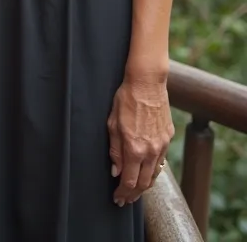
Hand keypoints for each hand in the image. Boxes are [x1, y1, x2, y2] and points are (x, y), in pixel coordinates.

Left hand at [107, 75, 173, 206]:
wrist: (147, 82)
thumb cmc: (126, 99)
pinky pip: (161, 159)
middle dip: (134, 194)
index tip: (118, 198)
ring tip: (136, 190)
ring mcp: (162, 144)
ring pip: (155, 174)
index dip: (123, 192)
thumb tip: (116, 171)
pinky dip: (154, 169)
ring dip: (145, 184)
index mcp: (135, 148)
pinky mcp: (168, 136)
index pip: (130, 181)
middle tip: (126, 199)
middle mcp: (151, 150)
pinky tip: (147, 170)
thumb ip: (115, 150)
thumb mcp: (112, 123)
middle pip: (144, 183)